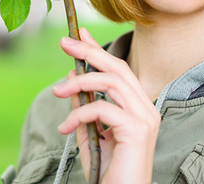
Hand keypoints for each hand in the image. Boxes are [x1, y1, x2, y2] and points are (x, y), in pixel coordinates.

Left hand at [52, 28, 160, 183]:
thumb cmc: (108, 172)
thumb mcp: (89, 134)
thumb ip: (83, 107)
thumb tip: (71, 77)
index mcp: (138, 107)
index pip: (119, 69)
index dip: (98, 49)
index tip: (79, 35)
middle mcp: (146, 108)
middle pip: (118, 68)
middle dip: (90, 51)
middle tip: (65, 43)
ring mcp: (145, 118)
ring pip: (112, 82)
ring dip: (81, 81)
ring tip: (57, 91)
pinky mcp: (137, 130)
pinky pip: (104, 109)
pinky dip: (80, 114)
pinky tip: (65, 128)